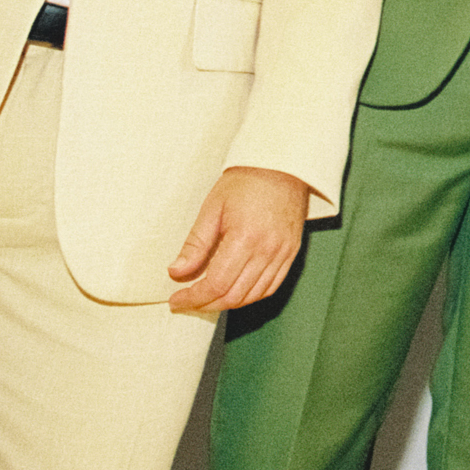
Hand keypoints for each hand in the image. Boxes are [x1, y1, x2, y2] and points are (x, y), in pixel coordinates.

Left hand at [166, 167, 308, 311]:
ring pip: (253, 296)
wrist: (282, 165)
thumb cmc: (247, 181)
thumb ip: (196, 243)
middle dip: (206, 304)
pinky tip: (236, 291)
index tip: (177, 299)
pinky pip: (271, 286)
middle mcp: (267, 250)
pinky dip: (251, 296)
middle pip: (234, 295)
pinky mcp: (291, 252)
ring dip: (228, 303)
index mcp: (245, 237)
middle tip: (188, 300)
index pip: (217, 284)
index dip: (193, 297)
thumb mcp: (213, 207)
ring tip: (208, 298)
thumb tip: (177, 271)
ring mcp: (283, 253)